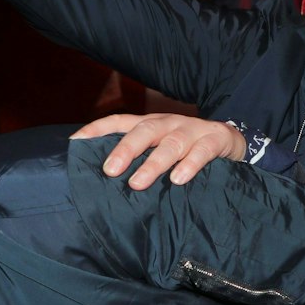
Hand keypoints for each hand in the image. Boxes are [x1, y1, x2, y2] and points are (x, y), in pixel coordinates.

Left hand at [71, 113, 246, 188]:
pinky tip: (178, 179)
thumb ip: (136, 160)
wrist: (230, 141)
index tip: (74, 143)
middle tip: (110, 170)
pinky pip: (201, 152)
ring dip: (153, 163)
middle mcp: (167, 124)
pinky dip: (190, 165)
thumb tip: (103, 181)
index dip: (96, 130)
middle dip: (125, 150)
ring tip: (138, 183)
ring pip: (170, 144)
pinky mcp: (214, 140)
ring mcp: (191, 131)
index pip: (118, 122)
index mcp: (150, 124)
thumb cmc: (185, 150)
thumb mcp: (159, 150)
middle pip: (143, 131)